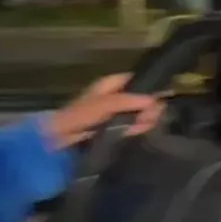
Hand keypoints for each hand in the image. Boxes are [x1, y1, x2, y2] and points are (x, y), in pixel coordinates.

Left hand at [45, 73, 164, 149]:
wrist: (58, 142)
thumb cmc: (78, 116)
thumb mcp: (103, 103)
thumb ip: (127, 101)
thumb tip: (154, 101)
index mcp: (108, 86)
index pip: (133, 80)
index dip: (147, 85)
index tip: (162, 92)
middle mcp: (112, 98)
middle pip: (137, 98)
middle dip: (147, 104)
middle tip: (158, 113)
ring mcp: (112, 116)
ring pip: (136, 113)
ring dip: (145, 117)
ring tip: (153, 122)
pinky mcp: (113, 133)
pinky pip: (130, 128)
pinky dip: (138, 128)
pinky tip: (146, 129)